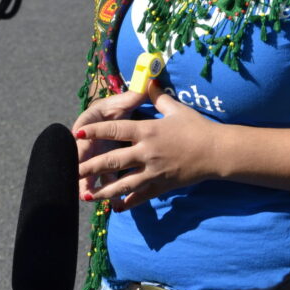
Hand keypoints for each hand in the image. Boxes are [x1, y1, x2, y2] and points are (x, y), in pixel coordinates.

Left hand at [74, 84, 220, 210]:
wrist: (216, 152)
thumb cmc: (197, 127)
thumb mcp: (176, 109)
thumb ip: (158, 96)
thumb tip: (149, 80)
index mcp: (147, 131)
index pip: (115, 130)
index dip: (96, 131)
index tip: (78, 134)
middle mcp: (146, 152)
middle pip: (113, 160)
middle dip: (90, 166)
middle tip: (72, 169)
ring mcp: (153, 171)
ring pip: (123, 184)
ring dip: (103, 190)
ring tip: (86, 195)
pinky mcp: (161, 186)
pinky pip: (141, 196)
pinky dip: (128, 202)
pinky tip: (116, 208)